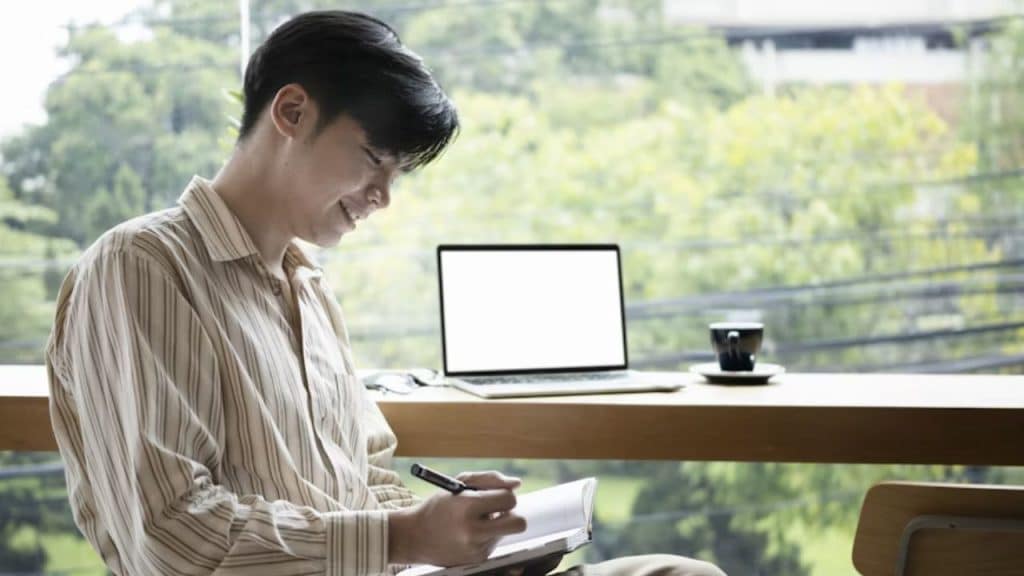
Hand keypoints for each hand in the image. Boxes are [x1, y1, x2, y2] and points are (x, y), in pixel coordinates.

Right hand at [388, 470, 525, 566]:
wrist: (414, 536)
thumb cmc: (439, 506)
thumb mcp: (460, 484)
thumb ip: (491, 480)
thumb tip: (517, 484)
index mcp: (467, 507)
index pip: (508, 499)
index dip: (505, 494)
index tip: (496, 495)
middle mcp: (473, 530)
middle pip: (518, 524)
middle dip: (514, 514)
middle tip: (500, 511)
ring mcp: (476, 548)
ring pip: (505, 532)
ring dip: (496, 524)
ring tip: (475, 521)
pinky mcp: (477, 559)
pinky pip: (494, 543)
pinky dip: (486, 536)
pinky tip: (468, 533)